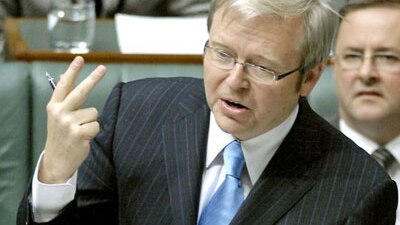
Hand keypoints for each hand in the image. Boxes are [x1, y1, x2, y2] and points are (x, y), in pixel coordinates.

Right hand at [39, 56, 105, 183]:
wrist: (57, 161)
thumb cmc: (61, 136)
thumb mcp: (57, 116)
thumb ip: (64, 99)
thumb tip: (68, 77)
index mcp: (54, 106)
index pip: (64, 85)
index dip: (73, 71)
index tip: (80, 58)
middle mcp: (60, 112)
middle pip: (81, 92)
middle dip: (93, 78)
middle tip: (103, 68)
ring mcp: (69, 123)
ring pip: (93, 113)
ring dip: (91, 122)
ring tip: (80, 131)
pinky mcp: (79, 133)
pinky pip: (96, 125)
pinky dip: (93, 132)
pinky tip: (83, 138)